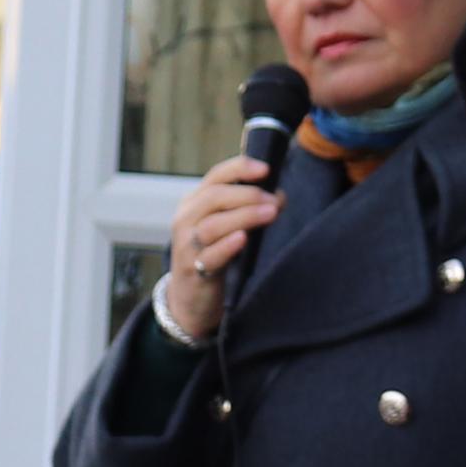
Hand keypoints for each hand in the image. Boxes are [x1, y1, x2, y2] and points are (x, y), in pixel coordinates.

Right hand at [162, 157, 280, 339]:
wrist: (190, 298)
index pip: (215, 177)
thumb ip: (244, 209)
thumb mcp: (224, 227)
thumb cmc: (213, 256)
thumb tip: (278, 195)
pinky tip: (243, 238)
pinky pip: (209, 256)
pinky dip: (227, 245)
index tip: (266, 168)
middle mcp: (186, 219)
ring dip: (244, 216)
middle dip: (247, 195)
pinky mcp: (194, 271)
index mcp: (194, 203)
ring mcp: (188, 245)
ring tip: (271, 213)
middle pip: (213, 197)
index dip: (239, 168)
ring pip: (212, 225)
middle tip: (275, 200)